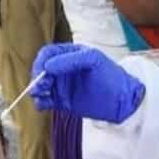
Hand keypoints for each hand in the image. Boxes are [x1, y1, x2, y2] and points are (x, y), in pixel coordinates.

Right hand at [30, 44, 144, 124]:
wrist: (122, 100)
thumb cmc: (111, 75)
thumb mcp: (93, 60)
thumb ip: (71, 60)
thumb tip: (48, 66)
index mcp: (69, 54)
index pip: (48, 54)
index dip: (42, 61)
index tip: (42, 71)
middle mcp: (63, 69)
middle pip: (41, 70)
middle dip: (37, 76)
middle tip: (42, 85)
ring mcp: (62, 85)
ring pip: (40, 86)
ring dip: (36, 90)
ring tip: (41, 96)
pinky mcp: (62, 101)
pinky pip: (46, 101)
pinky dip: (40, 102)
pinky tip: (42, 104)